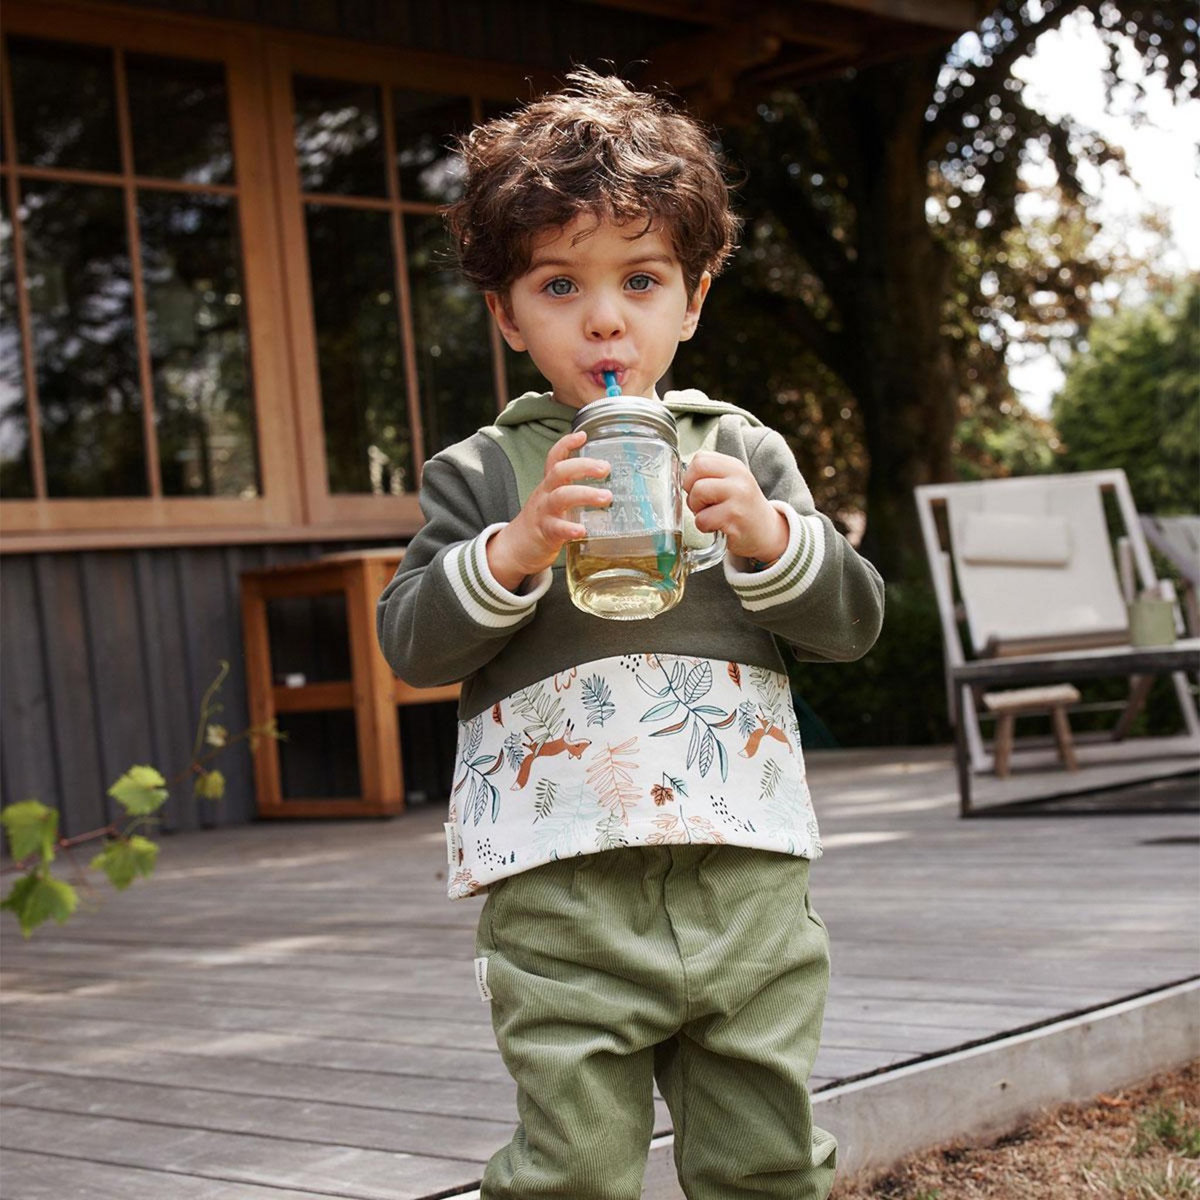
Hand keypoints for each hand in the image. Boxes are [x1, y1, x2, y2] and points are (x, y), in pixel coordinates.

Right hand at [487, 431, 610, 589]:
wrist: (516, 548)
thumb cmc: (544, 522)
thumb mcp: (556, 501)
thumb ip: (576, 492)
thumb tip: (613, 489)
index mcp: (550, 485)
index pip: (555, 458)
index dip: (566, 444)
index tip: (583, 435)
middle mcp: (546, 494)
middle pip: (560, 472)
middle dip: (584, 466)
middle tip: (606, 468)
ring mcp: (544, 513)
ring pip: (561, 497)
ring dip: (585, 494)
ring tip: (607, 497)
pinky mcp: (545, 534)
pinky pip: (557, 528)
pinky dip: (570, 528)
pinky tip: (583, 530)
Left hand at [682, 451, 788, 563]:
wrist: (768, 534)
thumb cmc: (742, 510)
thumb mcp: (732, 485)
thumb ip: (710, 476)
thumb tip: (678, 478)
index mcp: (735, 467)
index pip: (700, 458)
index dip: (691, 476)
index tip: (700, 490)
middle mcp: (738, 477)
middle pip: (695, 472)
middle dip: (691, 491)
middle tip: (702, 504)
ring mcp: (738, 496)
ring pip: (697, 494)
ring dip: (697, 510)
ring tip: (712, 516)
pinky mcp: (734, 517)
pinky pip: (702, 519)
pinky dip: (704, 527)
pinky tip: (718, 527)